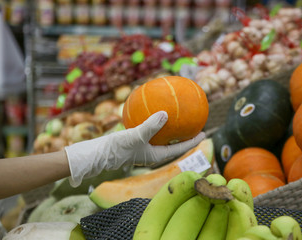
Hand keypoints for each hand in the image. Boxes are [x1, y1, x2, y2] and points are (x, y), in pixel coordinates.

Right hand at [65, 111, 205, 186]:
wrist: (98, 154)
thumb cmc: (117, 148)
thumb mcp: (136, 136)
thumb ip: (151, 126)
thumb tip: (166, 114)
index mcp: (156, 154)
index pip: (179, 148)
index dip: (192, 141)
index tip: (204, 133)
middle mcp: (152, 151)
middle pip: (173, 142)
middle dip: (184, 134)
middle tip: (194, 123)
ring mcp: (144, 146)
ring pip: (161, 135)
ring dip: (170, 127)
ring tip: (177, 115)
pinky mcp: (135, 140)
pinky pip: (149, 128)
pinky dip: (154, 120)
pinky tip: (153, 109)